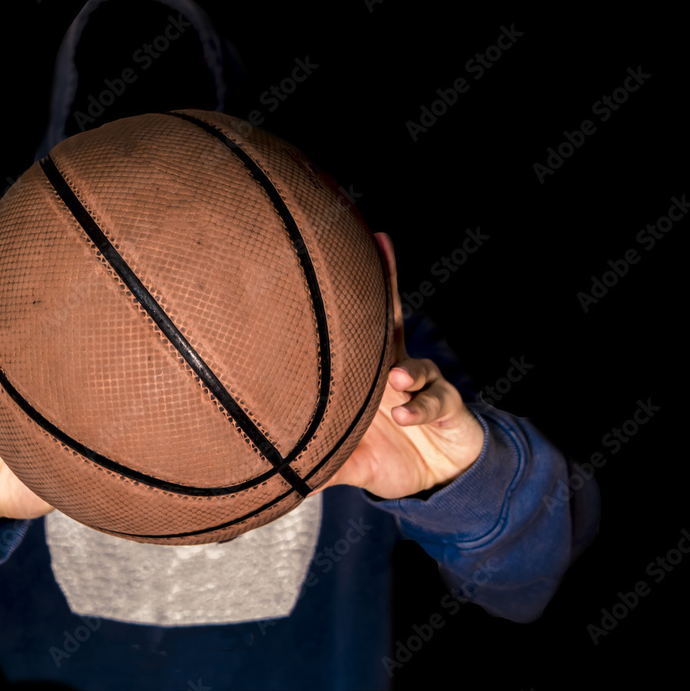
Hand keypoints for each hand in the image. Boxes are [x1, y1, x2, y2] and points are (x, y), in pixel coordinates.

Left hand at [319, 233, 484, 499]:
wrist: (438, 482)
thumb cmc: (391, 458)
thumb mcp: (353, 462)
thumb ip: (322, 463)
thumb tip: (277, 478)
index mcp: (370, 376)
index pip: (358, 329)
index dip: (350, 295)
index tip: (330, 255)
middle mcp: (396, 371)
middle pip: (391, 320)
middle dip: (386, 281)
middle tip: (377, 244)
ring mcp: (424, 385)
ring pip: (416, 365)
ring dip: (407, 370)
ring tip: (395, 380)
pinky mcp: (449, 406)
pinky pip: (437, 401)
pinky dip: (421, 408)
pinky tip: (405, 416)